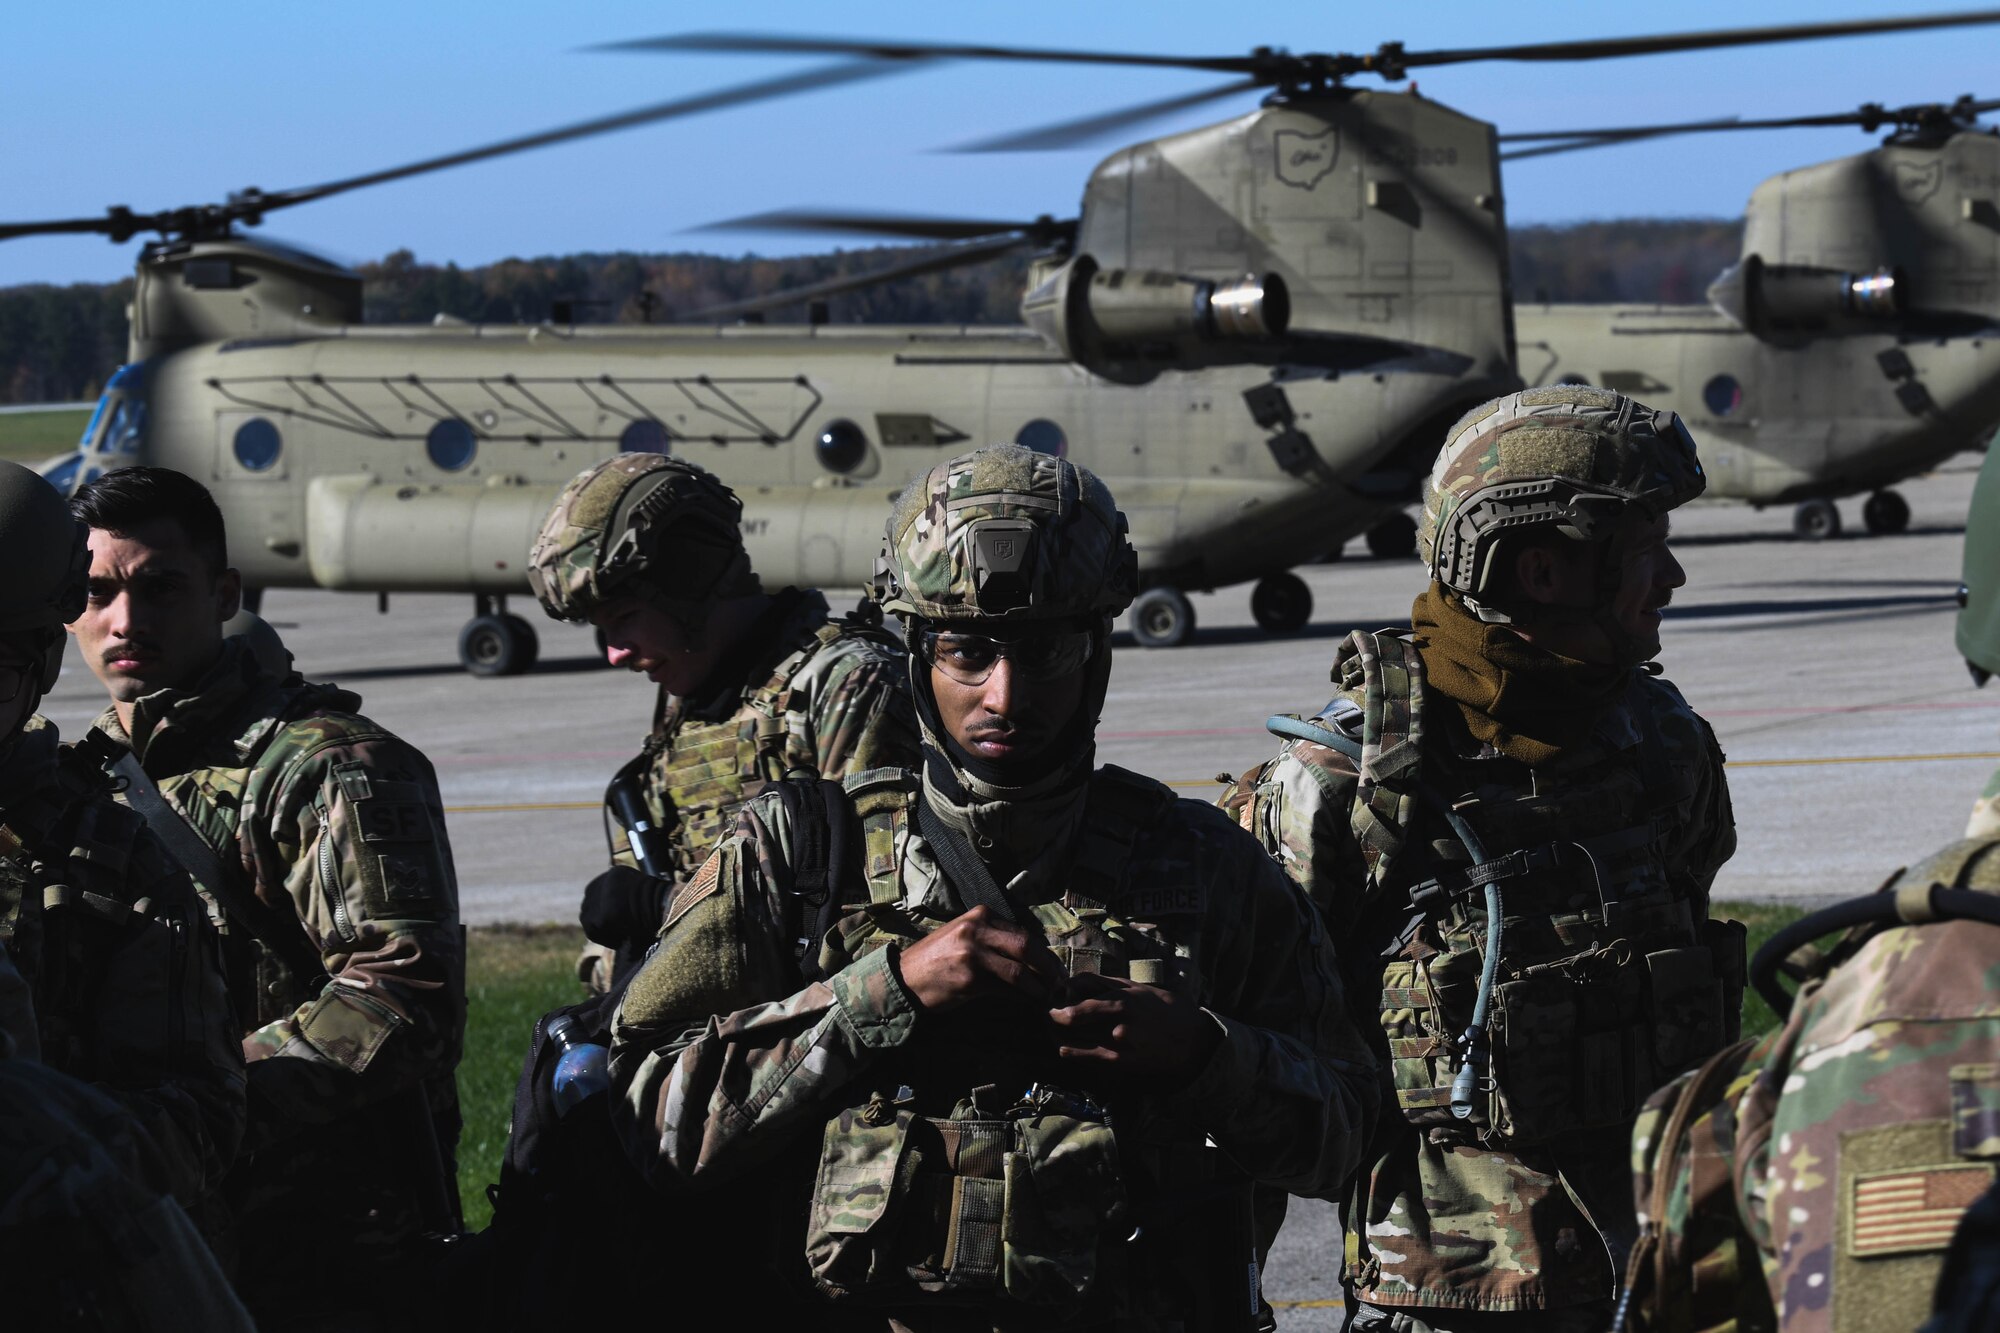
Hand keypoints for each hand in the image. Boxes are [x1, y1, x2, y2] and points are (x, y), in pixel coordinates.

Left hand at [578, 866, 669, 948]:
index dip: (602, 912)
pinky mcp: (605, 914)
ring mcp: (604, 896)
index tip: (615, 924)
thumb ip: (622, 898)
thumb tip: (607, 916)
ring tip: (620, 937)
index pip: (594, 894)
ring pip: (588, 920)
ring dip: (601, 932)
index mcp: (614, 874)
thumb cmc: (661, 907)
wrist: (671, 910)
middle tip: (615, 933)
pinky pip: (595, 932)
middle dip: (598, 922)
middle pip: (588, 906)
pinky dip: (606, 939)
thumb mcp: (640, 894)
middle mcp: (605, 881)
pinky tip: (621, 941)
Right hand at [893, 905, 1066, 1012]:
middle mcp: (977, 930)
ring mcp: (973, 955)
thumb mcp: (963, 935)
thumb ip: (993, 937)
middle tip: (1059, 982)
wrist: (904, 978)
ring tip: (1047, 996)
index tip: (1053, 967)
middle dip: (1048, 966)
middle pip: (1026, 946)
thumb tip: (1031, 952)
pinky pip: (1006, 990)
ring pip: (1019, 971)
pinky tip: (1029, 1003)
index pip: (1022, 932)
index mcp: (979, 915)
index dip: (1041, 952)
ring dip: (1038, 986)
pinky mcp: (970, 980)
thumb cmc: (935, 958)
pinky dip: (1022, 998)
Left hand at [1049, 972, 1220, 1082]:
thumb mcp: (1141, 990)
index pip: (1081, 987)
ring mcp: (1117, 1042)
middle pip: (1072, 1014)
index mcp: (1124, 996)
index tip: (1054, 993)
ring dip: (1057, 1034)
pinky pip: (1084, 1057)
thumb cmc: (1167, 1011)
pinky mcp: (1119, 1062)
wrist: (1193, 1043)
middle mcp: (1118, 1018)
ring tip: (1051, 1030)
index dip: (1062, 991)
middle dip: (1054, 1013)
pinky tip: (1064, 1048)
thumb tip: (1080, 980)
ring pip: (1073, 1038)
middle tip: (1046, 1013)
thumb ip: (1111, 985)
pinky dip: (1070, 1051)